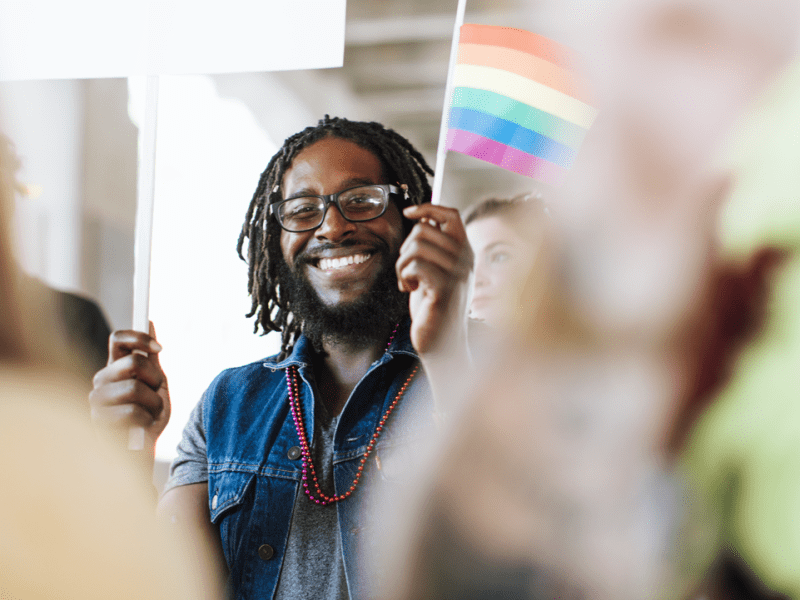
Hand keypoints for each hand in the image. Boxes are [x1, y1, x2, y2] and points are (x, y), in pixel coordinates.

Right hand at [89, 322, 169, 453]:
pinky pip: (132, 412)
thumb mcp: (155, 384)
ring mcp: (97, 400)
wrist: (142, 452)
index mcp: (114, 367)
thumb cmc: (148, 417)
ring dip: (153, 404)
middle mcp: (101, 379)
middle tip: (156, 394)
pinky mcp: (97, 420)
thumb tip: (149, 321)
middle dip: (155, 379)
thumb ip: (151, 358)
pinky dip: (146, 421)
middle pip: (134, 361)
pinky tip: (141, 428)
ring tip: (149, 415)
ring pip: (135, 388)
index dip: (140, 337)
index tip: (160, 349)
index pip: (118, 338)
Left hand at [396, 204, 472, 355]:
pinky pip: (415, 266)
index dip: (428, 207)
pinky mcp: (444, 289)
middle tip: (408, 270)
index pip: (450, 215)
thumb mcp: (436, 270)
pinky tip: (410, 290)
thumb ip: (433, 247)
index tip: (408, 212)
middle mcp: (465, 260)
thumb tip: (423, 218)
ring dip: (402, 265)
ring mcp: (457, 274)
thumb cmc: (434, 306)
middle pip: (424, 230)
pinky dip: (404, 276)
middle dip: (406, 248)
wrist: (442, 343)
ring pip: (416, 247)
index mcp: (465, 252)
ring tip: (409, 281)